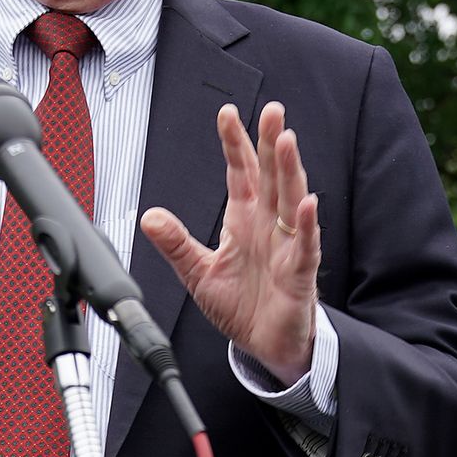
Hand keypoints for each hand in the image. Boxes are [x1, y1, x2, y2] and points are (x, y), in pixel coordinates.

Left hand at [140, 101, 320, 384]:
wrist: (264, 345)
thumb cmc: (240, 306)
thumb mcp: (198, 273)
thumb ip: (177, 243)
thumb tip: (149, 217)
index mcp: (244, 219)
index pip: (241, 173)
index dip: (235, 143)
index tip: (228, 114)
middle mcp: (268, 224)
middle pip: (270, 176)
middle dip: (271, 143)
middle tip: (273, 111)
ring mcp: (287, 245)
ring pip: (290, 200)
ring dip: (290, 170)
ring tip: (288, 141)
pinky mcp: (300, 272)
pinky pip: (305, 244)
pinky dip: (306, 224)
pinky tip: (307, 203)